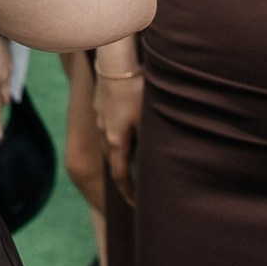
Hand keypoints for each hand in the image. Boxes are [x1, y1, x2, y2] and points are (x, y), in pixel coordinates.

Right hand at [92, 65, 141, 203]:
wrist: (113, 61)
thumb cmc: (135, 90)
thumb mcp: (149, 118)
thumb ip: (154, 142)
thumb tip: (166, 161)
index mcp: (117, 142)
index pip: (120, 175)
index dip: (128, 192)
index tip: (134, 205)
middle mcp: (105, 132)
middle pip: (114, 160)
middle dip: (125, 173)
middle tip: (138, 184)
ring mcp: (100, 117)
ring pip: (111, 141)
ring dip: (122, 151)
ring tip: (136, 153)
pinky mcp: (100, 103)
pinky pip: (109, 125)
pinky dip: (118, 132)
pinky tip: (128, 123)